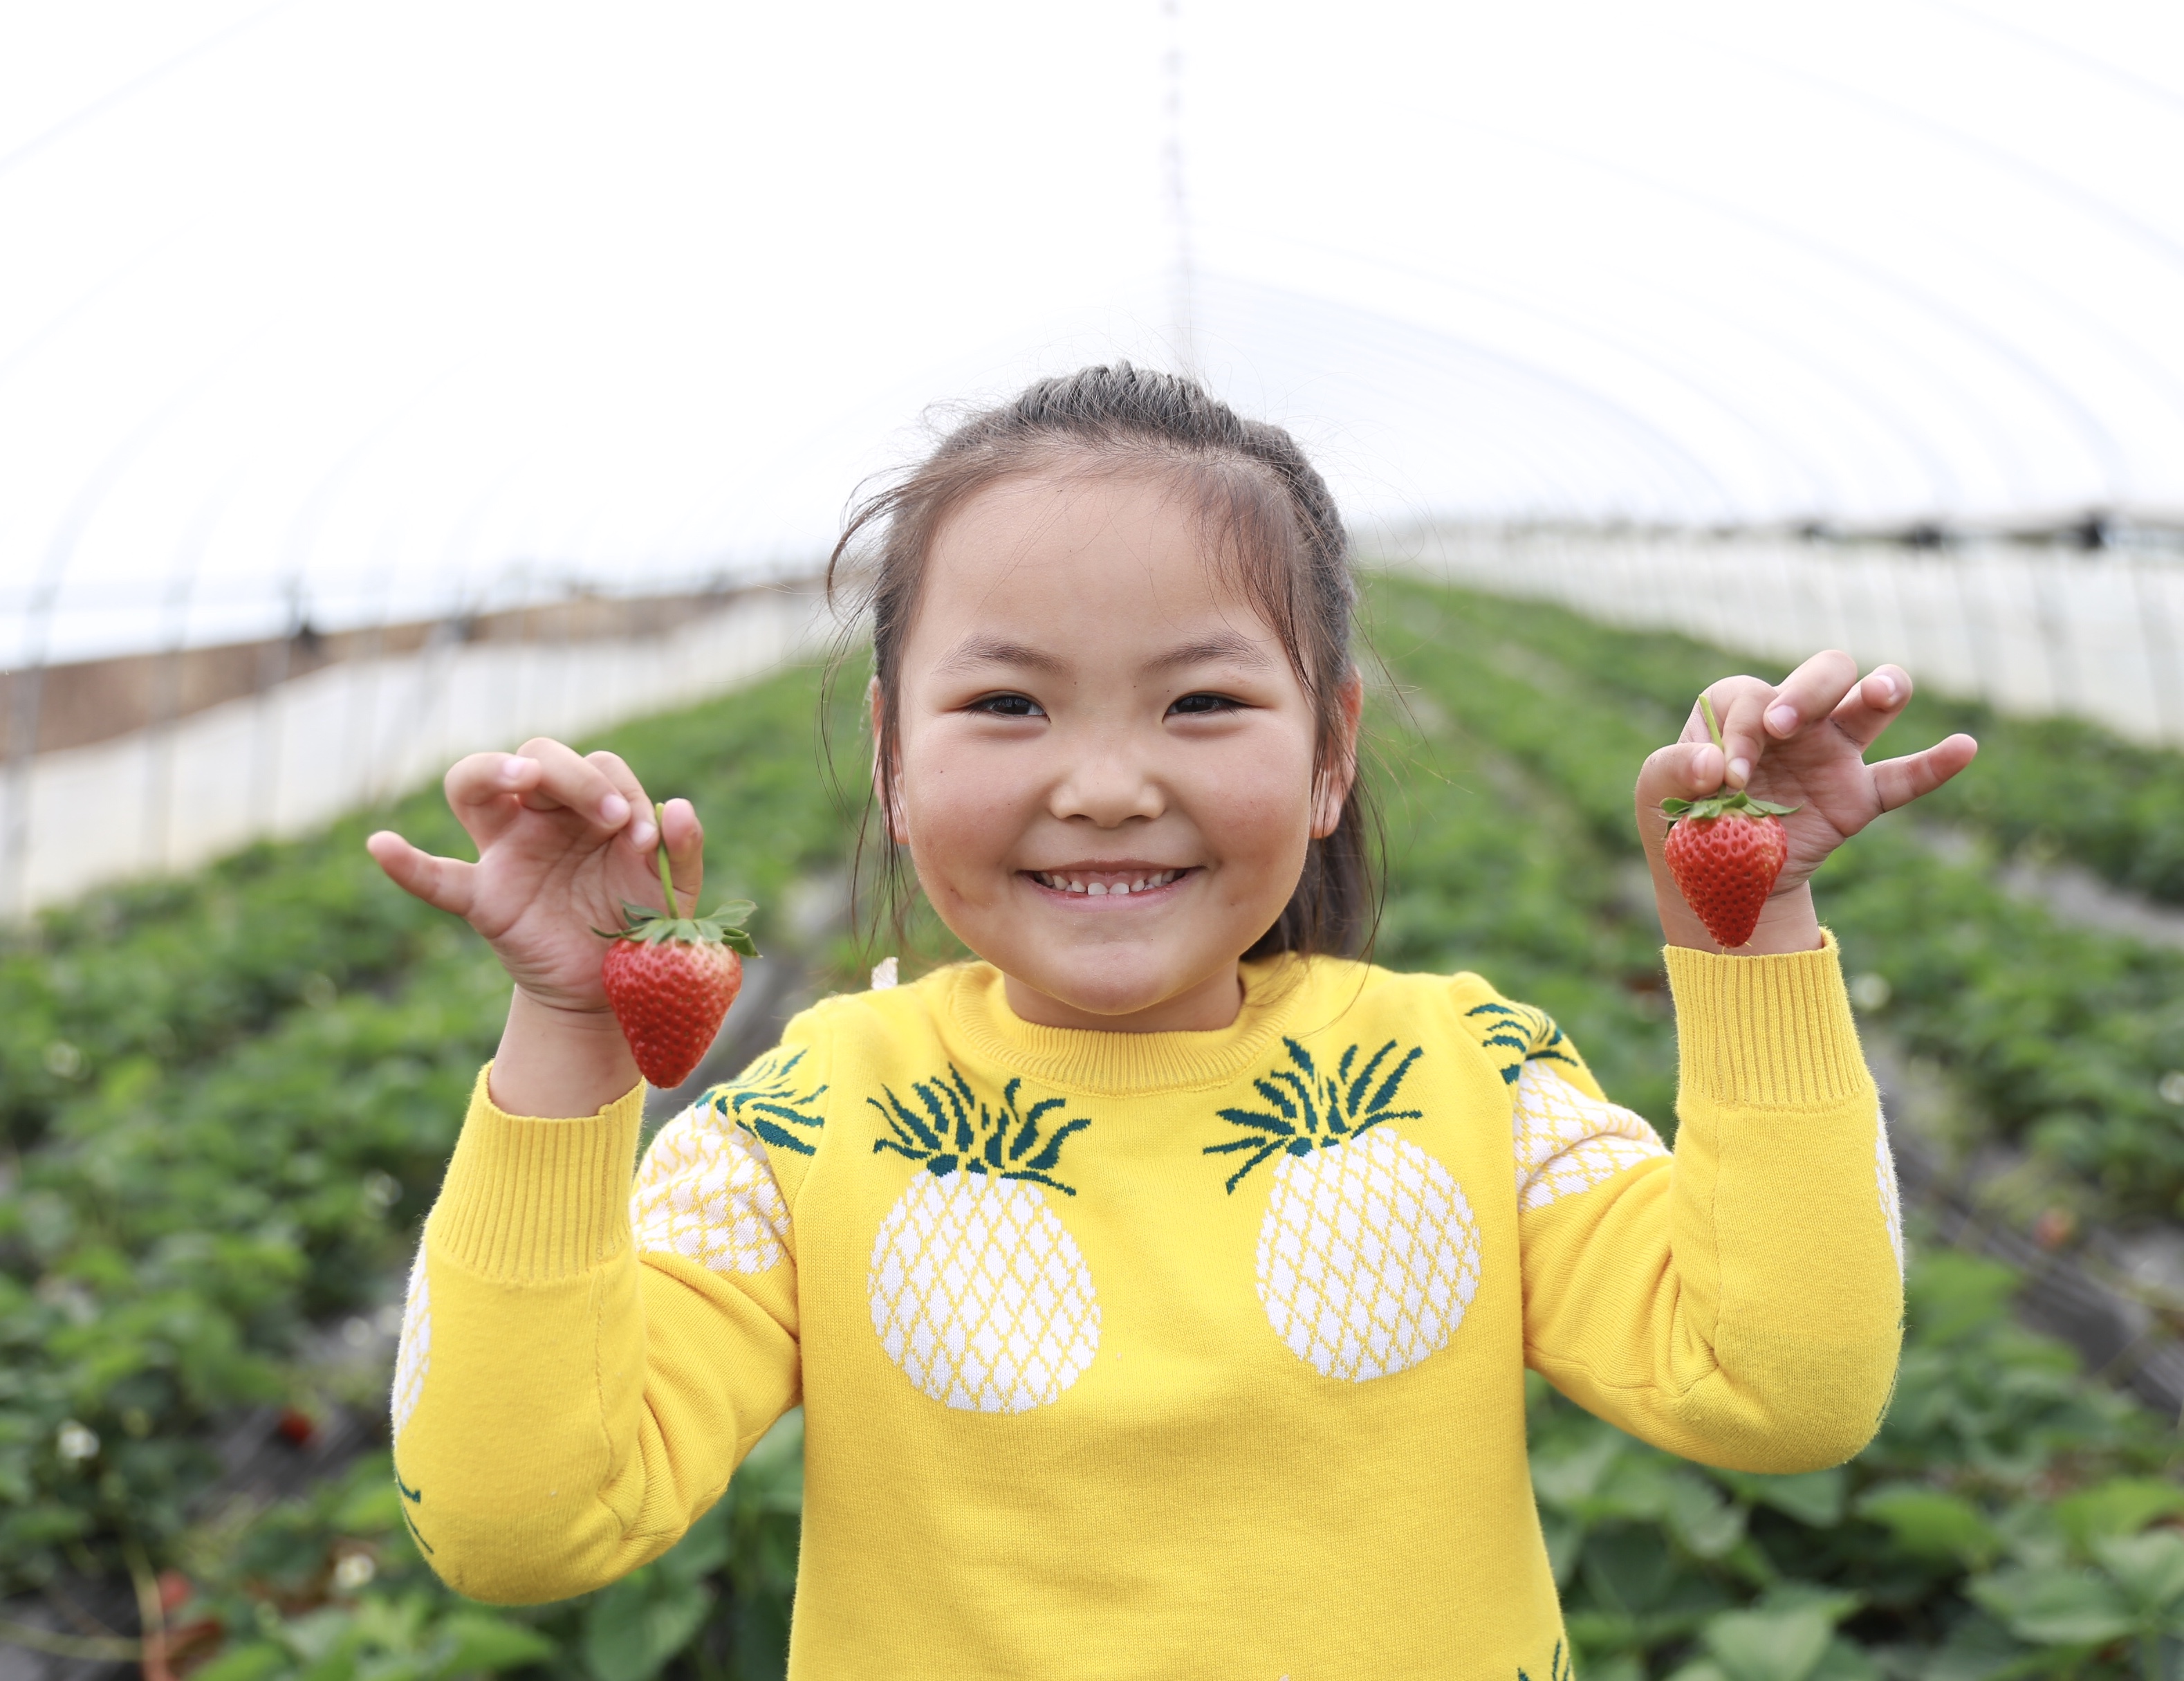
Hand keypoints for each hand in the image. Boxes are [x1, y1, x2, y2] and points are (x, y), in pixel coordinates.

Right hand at [366, 739, 705, 1013]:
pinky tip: (381, 845)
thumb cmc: (641, 926)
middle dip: (575, 774)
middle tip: (610, 818)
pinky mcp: (484, 899)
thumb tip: (680, 807)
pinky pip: (435, 878)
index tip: (644, 839)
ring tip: (523, 775)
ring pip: (474, 784)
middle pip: (538, 755)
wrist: (616, 989)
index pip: (599, 766)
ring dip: (493, 769)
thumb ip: (683, 850)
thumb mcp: (676, 891)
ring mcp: (506, 853)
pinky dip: (405, 863)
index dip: (624, 791)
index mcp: (590, 809)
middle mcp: (542, 818)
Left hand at [1632, 652, 1977, 953]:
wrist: (1717, 881)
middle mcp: (1795, 722)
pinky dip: (1935, 764)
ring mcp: (1832, 755)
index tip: (1728, 778)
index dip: (1741, 730)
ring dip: (1882, 687)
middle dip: (1809, 690)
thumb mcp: (1658, 796)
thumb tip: (1713, 766)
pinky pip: (1903, 777)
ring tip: (1879, 693)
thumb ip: (1671, 769)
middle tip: (1784, 726)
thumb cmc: (1684, 823)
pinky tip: (1963, 748)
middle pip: (1826, 672)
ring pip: (1871, 703)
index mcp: (1741, 710)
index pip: (1753, 695)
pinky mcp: (1857, 797)